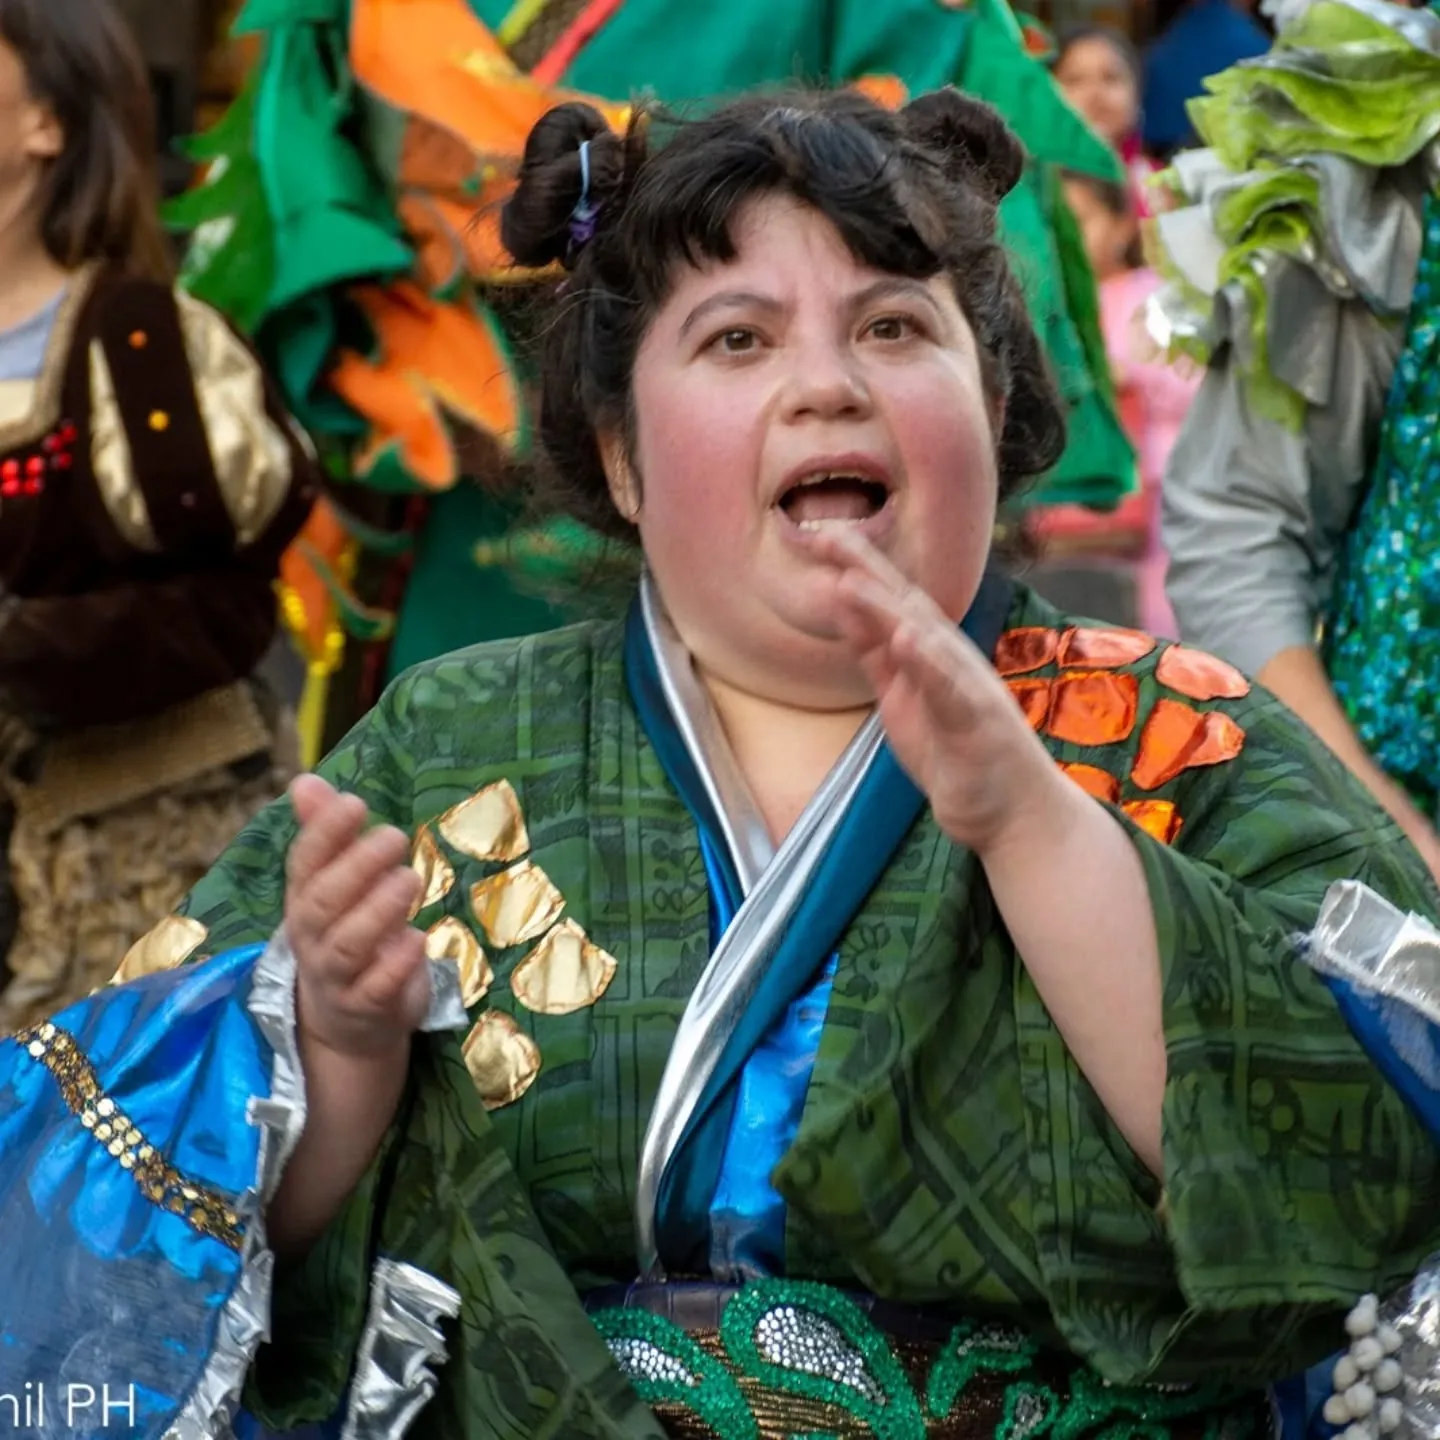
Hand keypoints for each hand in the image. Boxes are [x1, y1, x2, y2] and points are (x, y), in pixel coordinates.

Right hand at [284, 773, 429, 1060]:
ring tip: (409, 879)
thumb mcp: (335, 883)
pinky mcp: (369, 1005)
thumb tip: (305, 781)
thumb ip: (326, 832)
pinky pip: (376, 988)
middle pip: (323, 902)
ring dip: (379, 911)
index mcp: (305, 899)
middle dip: (356, 867)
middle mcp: (314, 936)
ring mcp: (338, 975)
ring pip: (348, 944)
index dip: (325, 832)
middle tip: (394, 837)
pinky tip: (418, 939)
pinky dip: (396, 964)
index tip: (355, 803)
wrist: (347, 1021)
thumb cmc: (346, 932)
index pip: (304, 863)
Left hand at [815, 529, 1066, 853]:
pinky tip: (907, 639)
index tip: (819, 537)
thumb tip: (845, 608)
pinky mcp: (975, 721)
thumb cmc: (955, 752)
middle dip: (866, 570)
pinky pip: (948, 689)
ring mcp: (965, 687)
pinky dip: (927, 662)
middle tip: (827, 535)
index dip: (855, 568)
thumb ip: (875, 654)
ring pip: (923, 639)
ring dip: (887, 609)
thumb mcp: (900, 697)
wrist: (1010, 812)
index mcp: (928, 654)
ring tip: (852, 580)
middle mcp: (949, 660)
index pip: (888, 603)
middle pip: (904, 605)